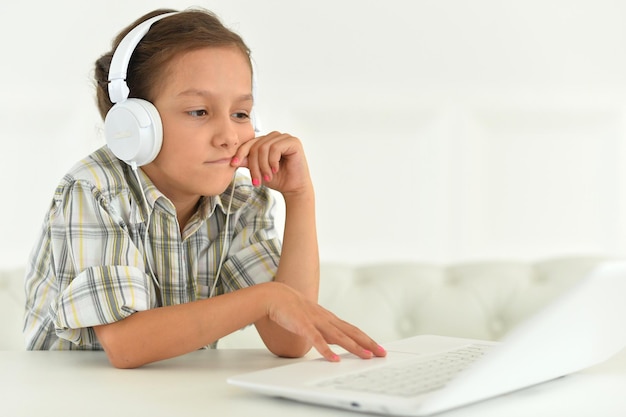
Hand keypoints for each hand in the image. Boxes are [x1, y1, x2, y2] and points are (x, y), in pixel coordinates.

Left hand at [231, 131, 311, 195]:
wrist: (293, 188)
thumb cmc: (279, 178)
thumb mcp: (258, 170)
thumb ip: (247, 162)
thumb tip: (232, 158)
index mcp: (266, 141)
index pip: (250, 143)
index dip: (240, 153)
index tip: (233, 164)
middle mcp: (275, 137)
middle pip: (256, 146)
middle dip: (254, 165)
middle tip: (256, 180)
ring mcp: (284, 138)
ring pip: (264, 147)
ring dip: (264, 165)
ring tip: (267, 177)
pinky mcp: (293, 142)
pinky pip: (276, 148)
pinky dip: (273, 161)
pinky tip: (276, 169)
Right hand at [262, 282, 386, 361]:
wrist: (275, 296)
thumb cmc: (290, 308)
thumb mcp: (310, 320)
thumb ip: (320, 330)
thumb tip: (329, 343)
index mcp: (328, 318)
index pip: (352, 329)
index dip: (365, 338)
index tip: (377, 348)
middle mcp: (326, 319)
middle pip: (351, 332)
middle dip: (368, 343)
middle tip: (382, 353)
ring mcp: (316, 322)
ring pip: (339, 336)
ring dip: (354, 346)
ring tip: (366, 356)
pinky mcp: (303, 325)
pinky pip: (316, 339)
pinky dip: (326, 350)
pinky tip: (334, 359)